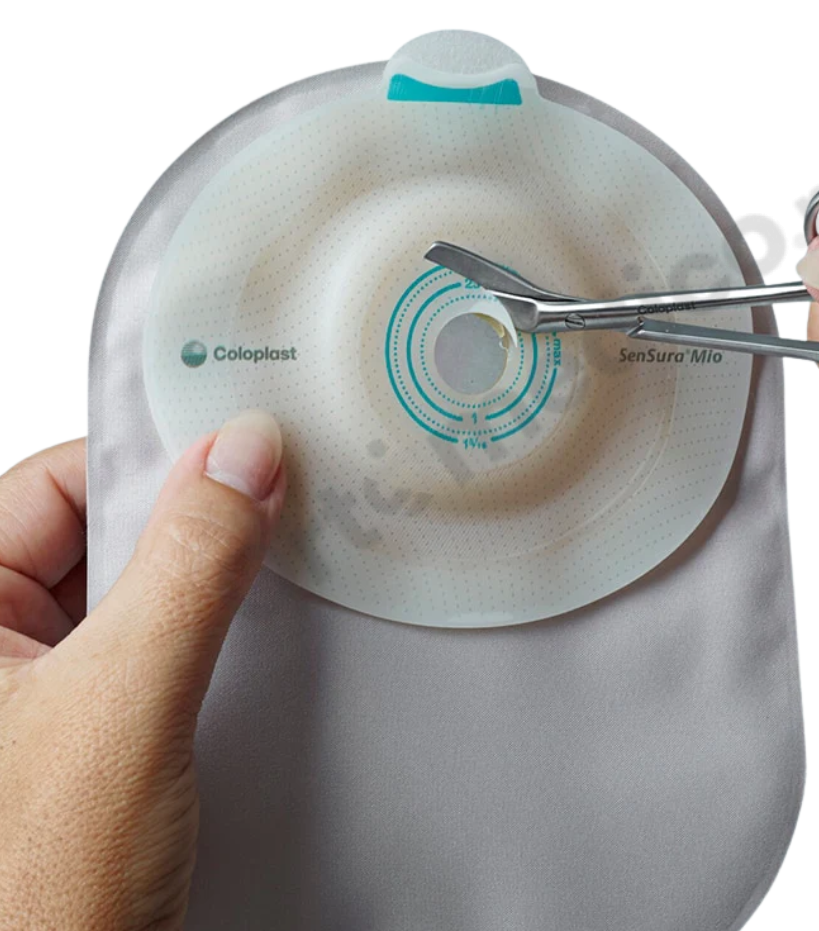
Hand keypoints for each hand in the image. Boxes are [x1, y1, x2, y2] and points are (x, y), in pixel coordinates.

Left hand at [0, 412, 285, 930]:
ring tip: (271, 577)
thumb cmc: (30, 906)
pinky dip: (205, 635)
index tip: (244, 448)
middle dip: (190, 525)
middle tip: (275, 509)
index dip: (150, 459)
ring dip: (204, 583)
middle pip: (98, 534)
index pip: (54, 483)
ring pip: (132, 592)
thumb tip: (241, 455)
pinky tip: (254, 643)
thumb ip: (188, 570)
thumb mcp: (121, 708)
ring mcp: (31, 696)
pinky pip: (150, 649)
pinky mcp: (81, 736)